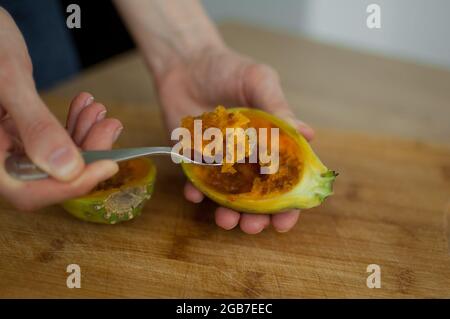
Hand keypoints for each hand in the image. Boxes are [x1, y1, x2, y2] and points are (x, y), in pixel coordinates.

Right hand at [0, 9, 120, 209]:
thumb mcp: (9, 81)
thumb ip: (36, 126)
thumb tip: (68, 169)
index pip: (28, 191)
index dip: (70, 186)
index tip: (108, 166)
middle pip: (47, 177)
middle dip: (87, 154)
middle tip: (110, 126)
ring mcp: (8, 143)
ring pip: (55, 158)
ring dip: (84, 136)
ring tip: (99, 110)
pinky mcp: (18, 130)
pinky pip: (50, 138)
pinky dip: (72, 125)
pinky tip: (85, 106)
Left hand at [156, 47, 313, 233]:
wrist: (186, 62)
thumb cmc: (228, 69)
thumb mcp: (259, 82)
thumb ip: (279, 109)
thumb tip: (309, 134)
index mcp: (270, 142)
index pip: (284, 179)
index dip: (288, 204)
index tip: (285, 221)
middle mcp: (247, 156)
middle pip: (257, 196)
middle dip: (257, 217)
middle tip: (253, 226)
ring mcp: (220, 160)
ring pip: (228, 197)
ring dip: (228, 213)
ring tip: (226, 219)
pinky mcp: (193, 159)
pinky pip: (195, 183)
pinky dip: (195, 192)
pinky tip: (194, 194)